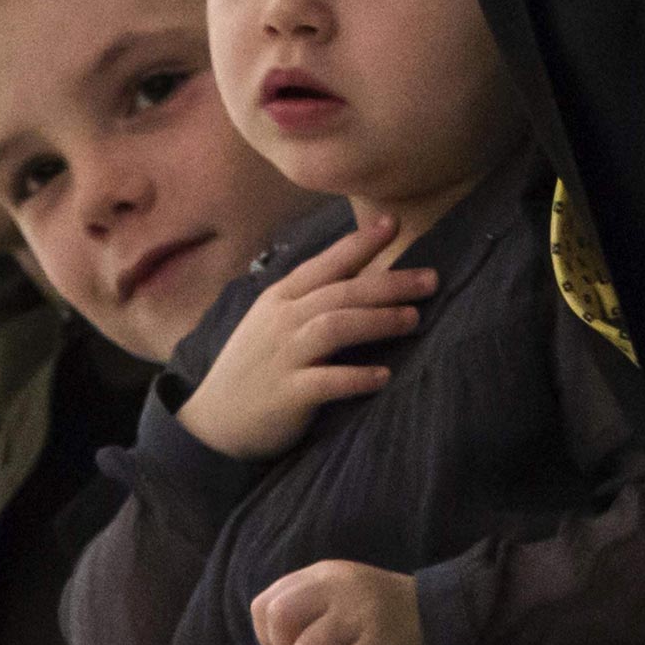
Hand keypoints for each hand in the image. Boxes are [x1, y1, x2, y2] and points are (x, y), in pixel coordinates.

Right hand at [176, 215, 433, 460]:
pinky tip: (383, 376)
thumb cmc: (256, 366)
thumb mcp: (274, 321)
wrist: (214, 420)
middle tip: (430, 279)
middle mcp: (281, 320)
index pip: (325, 263)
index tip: (393, 223)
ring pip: (333, 327)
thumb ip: (310, 300)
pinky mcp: (286, 394)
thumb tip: (362, 281)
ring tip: (413, 319)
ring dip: (376, 321)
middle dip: (388, 282)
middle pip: (340, 292)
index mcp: (280, 297)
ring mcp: (282, 356)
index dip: (359, 243)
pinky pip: (324, 381)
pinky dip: (355, 377)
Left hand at [251, 561, 432, 644]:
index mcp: (324, 575)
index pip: (268, 601)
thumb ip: (310, 603)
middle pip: (280, 618)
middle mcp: (338, 592)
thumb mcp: (344, 590)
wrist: (444, 617)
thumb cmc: (384, 611)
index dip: (266, 632)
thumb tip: (272, 641)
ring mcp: (358, 621)